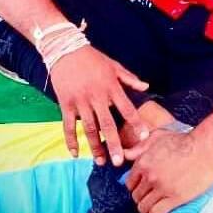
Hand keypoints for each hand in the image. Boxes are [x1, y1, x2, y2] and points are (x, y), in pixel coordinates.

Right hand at [49, 45, 149, 165]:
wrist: (66, 50)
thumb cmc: (92, 58)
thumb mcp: (114, 65)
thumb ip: (129, 78)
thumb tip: (146, 87)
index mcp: (111, 87)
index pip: (127, 108)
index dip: (135, 123)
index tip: (143, 137)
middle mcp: (97, 96)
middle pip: (107, 124)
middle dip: (114, 144)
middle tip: (119, 161)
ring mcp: (80, 101)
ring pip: (89, 128)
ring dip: (95, 146)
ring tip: (101, 162)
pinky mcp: (66, 104)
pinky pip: (68, 126)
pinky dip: (71, 141)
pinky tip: (76, 154)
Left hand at [124, 129, 212, 212]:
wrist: (206, 148)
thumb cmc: (184, 140)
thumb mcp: (158, 136)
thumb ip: (140, 147)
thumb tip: (124, 154)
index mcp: (144, 161)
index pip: (130, 182)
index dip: (134, 187)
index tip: (140, 190)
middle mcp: (149, 176)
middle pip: (137, 196)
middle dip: (140, 199)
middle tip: (147, 200)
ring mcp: (161, 188)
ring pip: (144, 206)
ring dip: (145, 210)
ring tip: (149, 212)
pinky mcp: (174, 198)